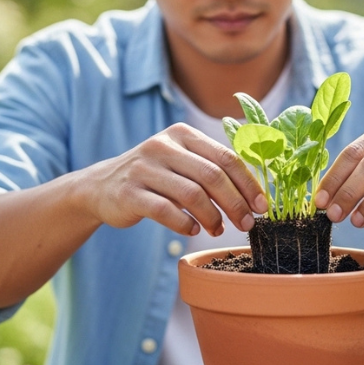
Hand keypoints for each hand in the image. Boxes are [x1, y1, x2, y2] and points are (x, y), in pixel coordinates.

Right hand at [86, 123, 267, 235]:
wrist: (101, 187)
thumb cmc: (155, 177)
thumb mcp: (182, 162)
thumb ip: (212, 168)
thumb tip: (255, 195)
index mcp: (182, 134)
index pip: (226, 157)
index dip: (248, 184)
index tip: (262, 206)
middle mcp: (163, 146)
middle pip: (212, 176)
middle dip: (235, 203)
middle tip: (247, 224)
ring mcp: (144, 168)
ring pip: (191, 194)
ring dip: (213, 217)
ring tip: (218, 230)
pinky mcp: (129, 192)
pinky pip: (166, 211)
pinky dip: (185, 224)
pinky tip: (193, 230)